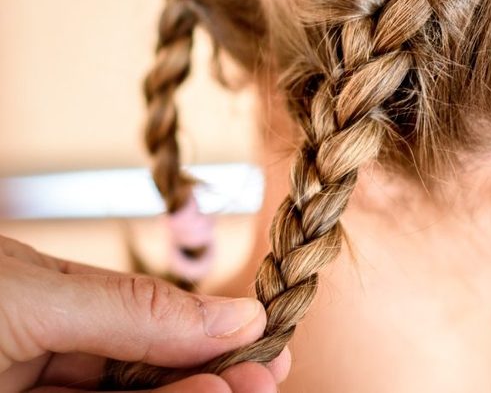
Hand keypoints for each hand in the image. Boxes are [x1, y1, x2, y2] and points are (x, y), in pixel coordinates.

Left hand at [0, 235, 288, 391]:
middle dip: (211, 366)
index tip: (263, 332)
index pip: (137, 313)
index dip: (203, 326)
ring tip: (249, 385)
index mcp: (35, 297)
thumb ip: (135, 309)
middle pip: (139, 365)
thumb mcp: (37, 295)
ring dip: (195, 392)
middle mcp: (34, 348)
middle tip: (268, 372)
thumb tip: (239, 314)